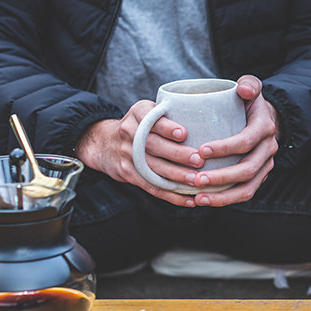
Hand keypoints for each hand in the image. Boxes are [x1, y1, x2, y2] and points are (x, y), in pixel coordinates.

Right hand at [75, 101, 203, 206]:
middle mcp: (129, 133)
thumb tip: (205, 119)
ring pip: (153, 168)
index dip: (166, 127)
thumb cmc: (140, 125)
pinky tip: (189, 200)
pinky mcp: (129, 174)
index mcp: (138, 114)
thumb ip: (168, 113)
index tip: (184, 133)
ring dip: (176, 176)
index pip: (150, 119)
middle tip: (198, 160)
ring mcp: (128, 155)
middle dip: (177, 154)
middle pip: (153, 145)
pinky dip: (172, 195)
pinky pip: (152, 186)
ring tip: (196, 180)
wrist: (105, 143)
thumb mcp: (147, 111)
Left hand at [188, 75, 279, 206]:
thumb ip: (249, 84)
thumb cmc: (248, 103)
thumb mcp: (251, 87)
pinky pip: (244, 194)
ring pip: (247, 188)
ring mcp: (264, 166)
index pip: (246, 141)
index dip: (225, 148)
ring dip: (222, 196)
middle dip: (221, 177)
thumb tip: (242, 90)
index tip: (201, 150)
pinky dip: (224, 200)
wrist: (264, 119)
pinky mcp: (258, 178)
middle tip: (195, 179)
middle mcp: (268, 150)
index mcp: (264, 128)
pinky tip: (202, 200)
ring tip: (198, 197)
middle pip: (247, 169)